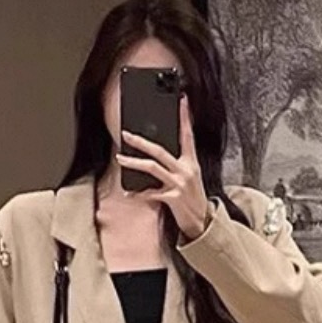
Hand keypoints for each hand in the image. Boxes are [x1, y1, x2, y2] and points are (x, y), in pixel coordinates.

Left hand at [117, 94, 212, 241]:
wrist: (201, 222)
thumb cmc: (192, 198)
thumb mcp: (189, 177)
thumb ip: (177, 164)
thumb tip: (156, 153)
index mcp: (191, 162)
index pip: (188, 134)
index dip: (185, 117)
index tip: (181, 100)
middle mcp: (186, 170)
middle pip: (160, 150)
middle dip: (141, 141)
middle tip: (126, 134)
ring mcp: (179, 184)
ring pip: (152, 167)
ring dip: (133, 162)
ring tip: (120, 158)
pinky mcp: (173, 198)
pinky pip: (150, 193)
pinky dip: (137, 194)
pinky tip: (128, 193)